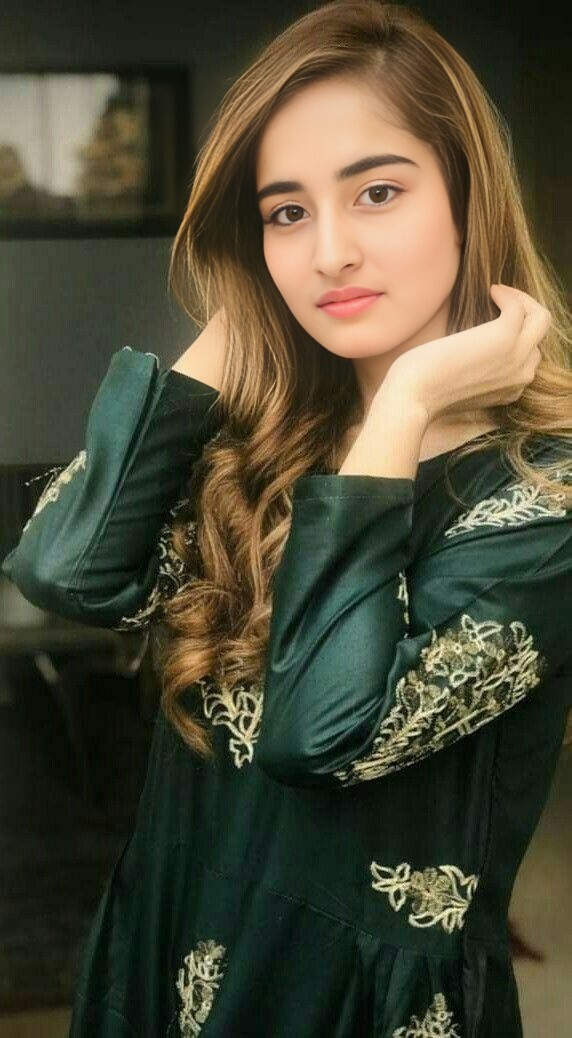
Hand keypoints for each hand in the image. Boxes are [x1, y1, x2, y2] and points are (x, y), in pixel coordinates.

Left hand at [378, 284, 550, 423]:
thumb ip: (477, 371)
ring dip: (521, 299)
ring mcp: (516, 358)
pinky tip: (490, 291)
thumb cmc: (425, 388)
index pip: (530, 356)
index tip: (495, 319)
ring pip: (540, 319)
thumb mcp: (461, 383)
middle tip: (500, 301)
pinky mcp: (505, 337)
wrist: (413, 395)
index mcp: (512, 390)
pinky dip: (506, 293)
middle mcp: (521, 377)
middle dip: (524, 312)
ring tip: (498, 293)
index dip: (517, 333)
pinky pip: (519, 306)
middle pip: (539, 336)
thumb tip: (473, 349)